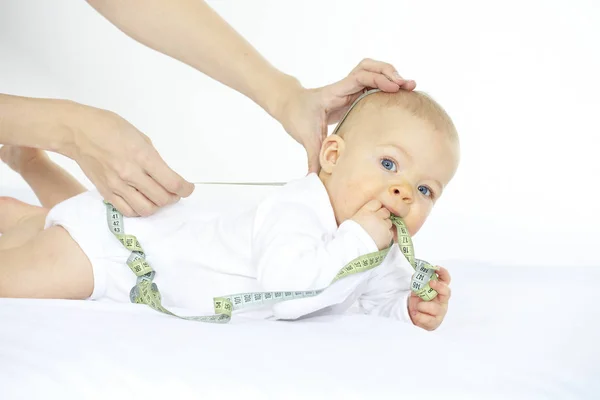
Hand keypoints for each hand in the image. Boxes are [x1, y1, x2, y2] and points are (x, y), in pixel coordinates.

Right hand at [69, 104, 194, 216]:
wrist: (78, 132)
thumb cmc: (110, 128)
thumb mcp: (141, 138)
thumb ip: (154, 159)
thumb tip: (165, 175)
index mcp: (143, 156)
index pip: (172, 182)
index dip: (185, 189)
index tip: (188, 188)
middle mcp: (131, 174)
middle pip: (162, 199)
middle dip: (173, 197)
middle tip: (174, 192)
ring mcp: (117, 185)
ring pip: (146, 209)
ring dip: (157, 206)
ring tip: (158, 197)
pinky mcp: (106, 192)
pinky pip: (128, 211)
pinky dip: (140, 210)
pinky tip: (142, 201)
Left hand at [278, 58, 415, 172]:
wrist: (289, 104)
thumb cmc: (296, 116)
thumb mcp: (305, 137)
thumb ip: (312, 158)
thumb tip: (313, 180)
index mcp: (334, 92)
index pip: (359, 77)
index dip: (378, 79)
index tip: (394, 87)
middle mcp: (343, 87)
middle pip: (369, 68)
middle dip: (389, 73)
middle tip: (407, 85)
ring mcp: (349, 89)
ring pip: (372, 71)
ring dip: (390, 75)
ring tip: (408, 86)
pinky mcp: (352, 94)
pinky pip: (372, 83)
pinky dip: (386, 84)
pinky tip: (398, 93)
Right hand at [351, 199, 392, 249]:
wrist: (354, 249)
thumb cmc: (349, 236)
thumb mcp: (353, 220)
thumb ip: (363, 215)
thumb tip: (367, 215)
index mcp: (366, 211)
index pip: (377, 203)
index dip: (376, 208)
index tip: (374, 213)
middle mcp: (376, 216)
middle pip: (385, 212)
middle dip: (382, 216)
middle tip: (376, 224)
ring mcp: (383, 226)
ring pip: (389, 222)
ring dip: (385, 226)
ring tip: (377, 233)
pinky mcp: (388, 235)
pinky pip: (390, 233)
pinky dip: (386, 235)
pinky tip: (379, 239)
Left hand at [408, 266, 451, 330]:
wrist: (415, 316)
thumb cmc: (419, 301)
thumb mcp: (416, 291)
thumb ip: (417, 284)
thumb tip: (415, 276)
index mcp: (439, 290)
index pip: (445, 280)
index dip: (443, 273)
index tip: (436, 268)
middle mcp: (442, 300)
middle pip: (446, 292)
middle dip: (439, 287)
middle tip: (431, 283)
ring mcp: (440, 312)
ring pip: (435, 308)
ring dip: (423, 305)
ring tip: (416, 306)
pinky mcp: (434, 322)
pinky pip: (427, 319)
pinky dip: (419, 316)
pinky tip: (415, 314)